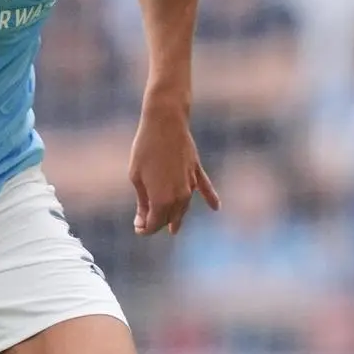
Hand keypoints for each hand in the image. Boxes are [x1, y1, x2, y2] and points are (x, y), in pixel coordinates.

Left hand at [128, 101, 219, 236]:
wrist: (165, 124)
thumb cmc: (145, 150)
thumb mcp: (137, 178)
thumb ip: (142, 202)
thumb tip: (142, 221)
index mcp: (161, 201)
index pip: (154, 224)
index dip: (145, 229)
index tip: (137, 227)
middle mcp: (179, 197)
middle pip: (169, 218)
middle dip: (158, 224)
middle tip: (146, 223)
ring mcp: (190, 184)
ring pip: (184, 208)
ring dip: (177, 217)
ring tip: (173, 227)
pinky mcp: (196, 171)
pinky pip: (206, 189)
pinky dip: (211, 198)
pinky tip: (216, 207)